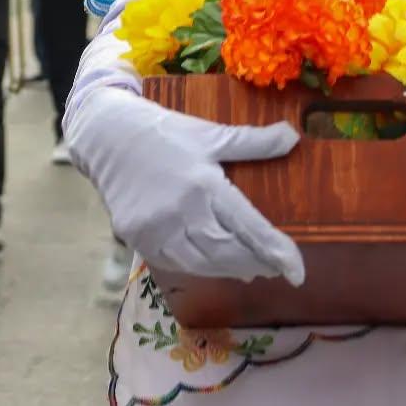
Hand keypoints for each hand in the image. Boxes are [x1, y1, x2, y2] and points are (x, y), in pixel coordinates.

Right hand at [66, 86, 303, 283]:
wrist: (108, 137)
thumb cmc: (167, 133)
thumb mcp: (211, 133)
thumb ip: (254, 141)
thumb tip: (294, 135)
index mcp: (203, 183)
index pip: (248, 225)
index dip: (275, 251)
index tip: (298, 272)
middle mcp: (180, 210)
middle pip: (226, 252)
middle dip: (256, 263)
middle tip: (277, 267)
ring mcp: (155, 229)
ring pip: (201, 264)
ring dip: (230, 269)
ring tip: (252, 269)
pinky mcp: (138, 239)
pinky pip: (175, 263)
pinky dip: (199, 267)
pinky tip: (215, 263)